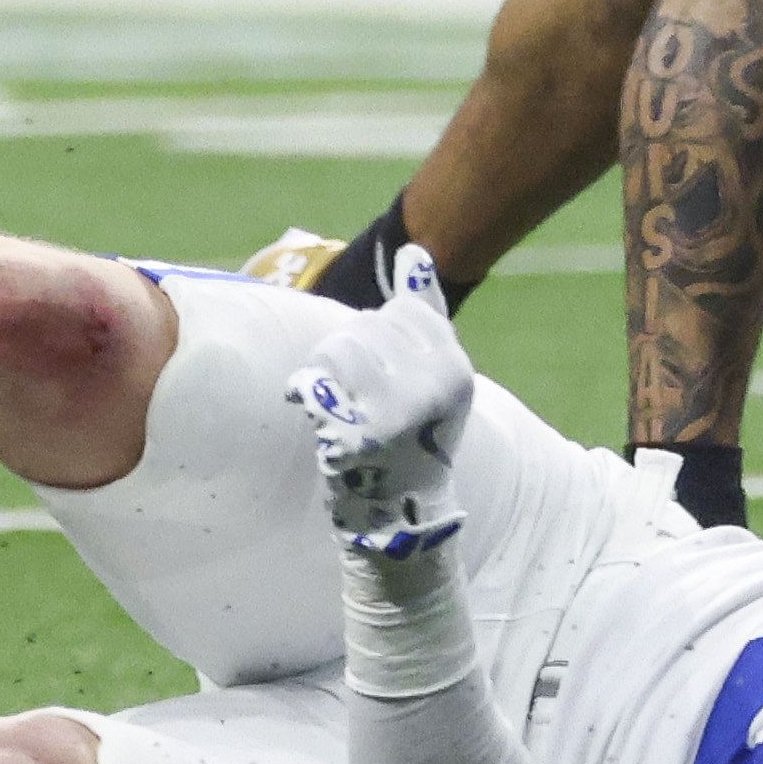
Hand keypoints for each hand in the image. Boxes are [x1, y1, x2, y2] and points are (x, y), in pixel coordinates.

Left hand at [296, 256, 478, 560]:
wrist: (399, 512)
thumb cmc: (411, 433)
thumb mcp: (433, 374)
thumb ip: (424, 311)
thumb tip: (412, 251)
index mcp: (455, 368)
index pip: (399, 311)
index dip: (380, 337)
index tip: (386, 374)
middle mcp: (433, 388)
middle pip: (364, 326)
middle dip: (347, 352)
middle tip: (355, 393)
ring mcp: (396, 414)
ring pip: (336, 348)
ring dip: (322, 371)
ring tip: (334, 400)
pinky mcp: (356, 437)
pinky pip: (314, 384)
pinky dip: (307, 394)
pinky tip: (315, 412)